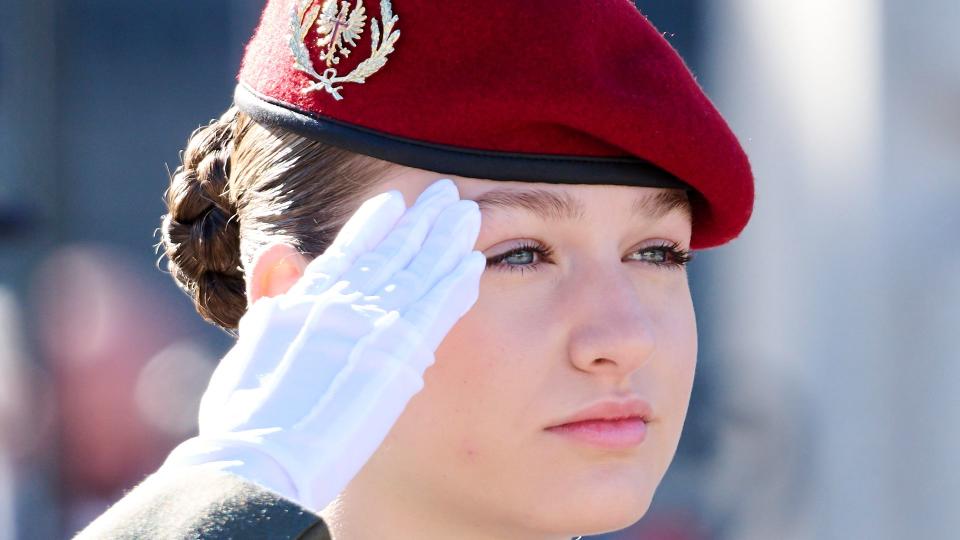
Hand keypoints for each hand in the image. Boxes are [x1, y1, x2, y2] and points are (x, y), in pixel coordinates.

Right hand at [160, 179, 483, 511]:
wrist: (260, 460)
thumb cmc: (247, 419)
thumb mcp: (249, 346)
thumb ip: (270, 294)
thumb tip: (280, 247)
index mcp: (305, 300)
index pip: (349, 250)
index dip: (375, 223)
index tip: (396, 202)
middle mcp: (342, 303)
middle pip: (393, 251)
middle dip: (422, 220)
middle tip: (446, 193)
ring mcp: (372, 326)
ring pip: (420, 270)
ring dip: (447, 240)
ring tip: (468, 214)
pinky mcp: (399, 355)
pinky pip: (437, 308)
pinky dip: (456, 282)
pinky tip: (475, 262)